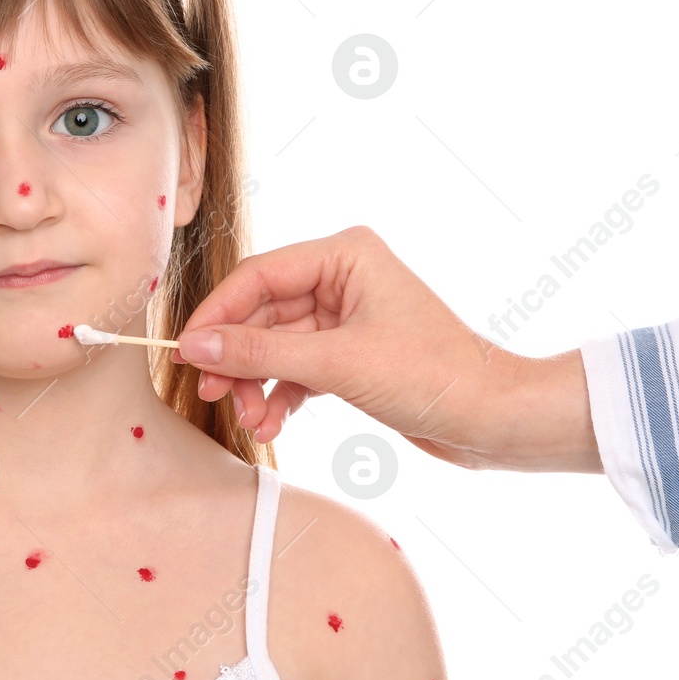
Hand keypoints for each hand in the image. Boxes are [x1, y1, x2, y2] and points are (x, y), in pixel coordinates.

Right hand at [171, 226, 601, 472]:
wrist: (491, 419)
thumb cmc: (433, 376)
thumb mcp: (337, 364)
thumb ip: (260, 353)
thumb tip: (196, 344)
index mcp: (345, 255)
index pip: (258, 276)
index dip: (217, 315)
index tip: (186, 351)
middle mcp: (343, 277)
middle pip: (262, 314)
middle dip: (237, 358)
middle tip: (212, 393)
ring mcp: (346, 317)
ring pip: (276, 346)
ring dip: (256, 384)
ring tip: (250, 420)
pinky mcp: (351, 355)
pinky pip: (296, 369)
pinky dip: (280, 396)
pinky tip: (272, 424)